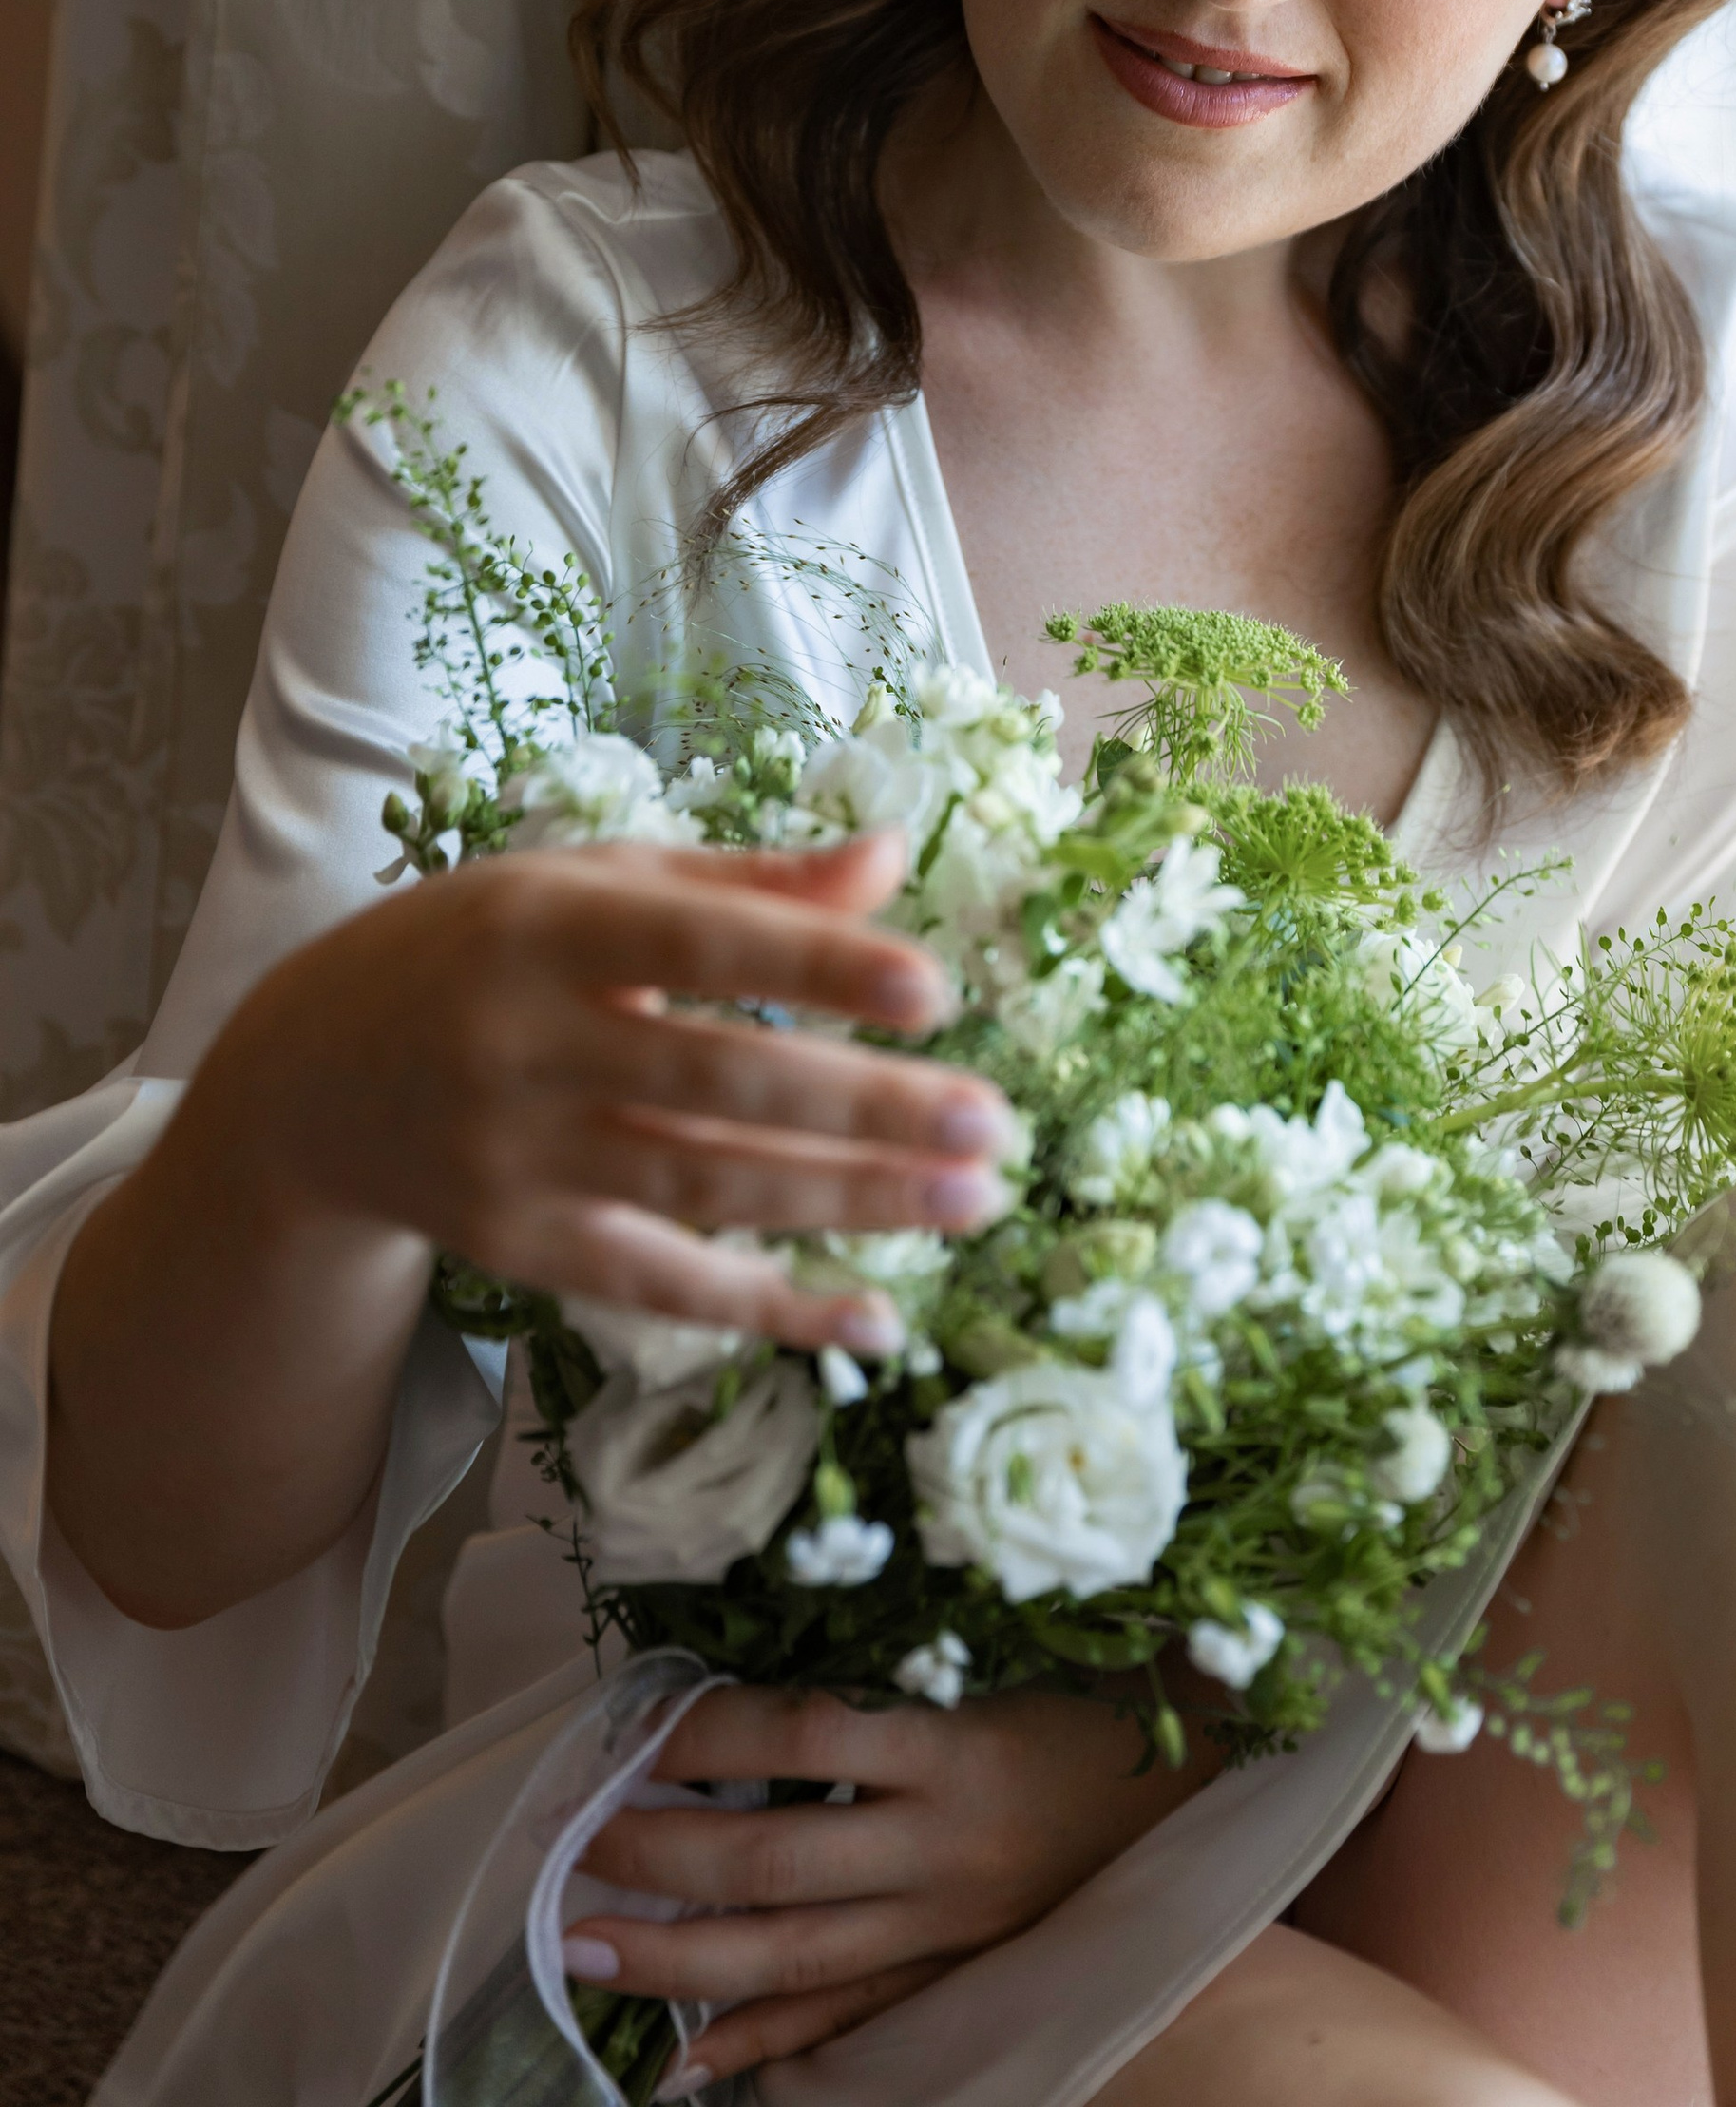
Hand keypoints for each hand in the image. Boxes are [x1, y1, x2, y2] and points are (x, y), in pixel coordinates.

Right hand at [183, 826, 1013, 1348]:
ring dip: (849, 1205)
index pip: (698, 948)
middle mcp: (525, 1047)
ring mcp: (518, 1160)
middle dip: (865, 1112)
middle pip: (717, 1086)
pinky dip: (771, 1310)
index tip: (932, 990)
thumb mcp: (589, 885)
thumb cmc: (479, 951)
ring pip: (705, 1190)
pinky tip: (874, 1316)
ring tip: (971, 1201)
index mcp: (548, 930)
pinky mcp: (522, 1251)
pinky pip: (663, 1288)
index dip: (813, 968)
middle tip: (991, 1128)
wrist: (304, 1079)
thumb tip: (891, 859)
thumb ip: (744, 884)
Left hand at [564, 1679, 1226, 2084]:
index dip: (707, 1730)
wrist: (1202, 1793)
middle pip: (773, 1860)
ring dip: (674, 1957)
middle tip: (566, 1837)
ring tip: (580, 1946)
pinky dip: (764, 2049)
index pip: (803, 1735)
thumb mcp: (1004, 1647)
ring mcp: (943, 1925)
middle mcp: (940, 1845)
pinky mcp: (952, 1972)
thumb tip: (771, 1629)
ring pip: (790, 1956)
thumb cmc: (1096, 1690)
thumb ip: (898, 1651)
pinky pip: (847, 2021)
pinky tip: (684, 2067)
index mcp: (954, 1744)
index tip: (630, 1721)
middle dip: (656, 1852)